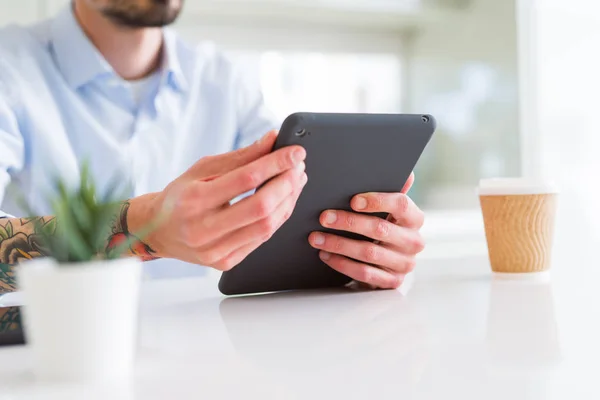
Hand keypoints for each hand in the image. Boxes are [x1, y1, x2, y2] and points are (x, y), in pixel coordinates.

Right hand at [130, 131, 307, 270]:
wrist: (157, 231)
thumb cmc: (180, 195)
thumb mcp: (203, 169)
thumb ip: (240, 156)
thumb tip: (273, 140)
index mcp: (194, 200)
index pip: (246, 179)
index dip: (276, 163)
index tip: (296, 152)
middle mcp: (203, 229)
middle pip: (261, 207)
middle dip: (287, 184)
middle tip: (299, 167)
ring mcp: (214, 250)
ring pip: (266, 227)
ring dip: (288, 201)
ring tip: (296, 181)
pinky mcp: (224, 263)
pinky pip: (261, 240)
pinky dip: (277, 218)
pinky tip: (284, 201)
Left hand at [308, 173, 424, 288]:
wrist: (389, 263)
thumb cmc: (385, 227)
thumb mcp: (389, 210)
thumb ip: (393, 190)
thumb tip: (405, 172)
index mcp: (414, 219)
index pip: (401, 204)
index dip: (377, 201)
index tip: (353, 200)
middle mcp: (413, 242)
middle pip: (380, 228)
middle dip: (348, 222)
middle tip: (323, 217)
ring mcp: (404, 264)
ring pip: (368, 252)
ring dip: (339, 244)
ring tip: (316, 237)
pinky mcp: (392, 281)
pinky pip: (364, 273)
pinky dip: (342, 263)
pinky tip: (326, 255)